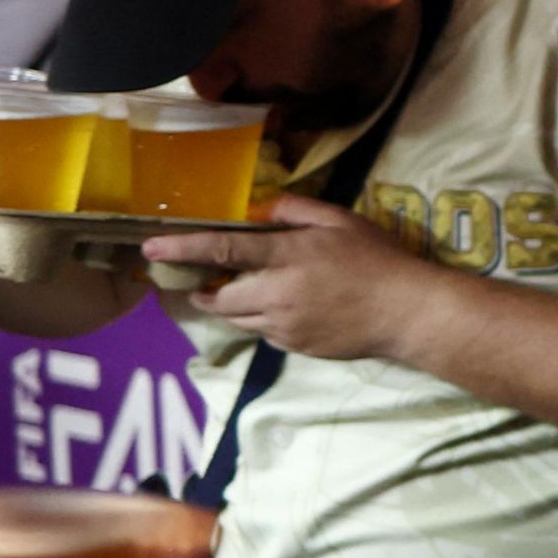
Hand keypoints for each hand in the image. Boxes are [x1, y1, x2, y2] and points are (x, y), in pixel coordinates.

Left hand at [141, 194, 422, 359]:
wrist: (406, 312)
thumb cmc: (378, 259)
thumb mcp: (341, 220)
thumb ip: (296, 210)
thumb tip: (261, 211)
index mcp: (287, 255)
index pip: (222, 249)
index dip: (182, 248)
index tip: (150, 248)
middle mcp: (277, 292)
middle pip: (219, 296)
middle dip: (205, 289)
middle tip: (204, 280)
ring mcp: (284, 324)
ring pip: (237, 319)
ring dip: (231, 306)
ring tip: (245, 293)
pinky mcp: (295, 346)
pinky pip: (264, 333)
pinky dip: (263, 320)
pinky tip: (286, 309)